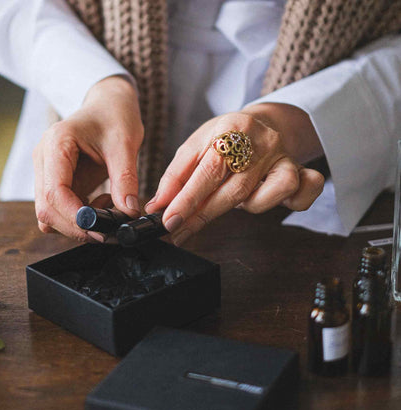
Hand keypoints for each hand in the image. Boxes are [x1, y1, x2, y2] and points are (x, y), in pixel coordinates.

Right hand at [32, 76, 143, 241]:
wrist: (108, 104)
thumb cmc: (115, 116)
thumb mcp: (125, 144)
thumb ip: (125, 179)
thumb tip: (128, 213)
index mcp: (56, 144)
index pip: (54, 192)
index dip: (75, 217)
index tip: (101, 228)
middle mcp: (44, 159)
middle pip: (46, 208)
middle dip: (77, 226)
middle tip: (109, 230)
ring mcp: (46, 172)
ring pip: (50, 213)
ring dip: (78, 224)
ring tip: (109, 208)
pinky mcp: (56, 182)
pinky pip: (60, 210)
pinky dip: (79, 218)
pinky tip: (102, 205)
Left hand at [145, 103, 324, 244]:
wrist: (262, 124)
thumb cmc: (225, 139)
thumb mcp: (195, 147)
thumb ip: (176, 176)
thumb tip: (157, 206)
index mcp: (231, 129)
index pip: (207, 170)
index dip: (187, 200)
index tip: (169, 222)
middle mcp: (261, 142)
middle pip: (234, 189)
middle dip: (203, 215)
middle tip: (180, 232)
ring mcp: (284, 157)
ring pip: (271, 194)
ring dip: (249, 207)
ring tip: (236, 201)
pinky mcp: (301, 170)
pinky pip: (307, 191)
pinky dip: (295, 201)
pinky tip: (275, 199)